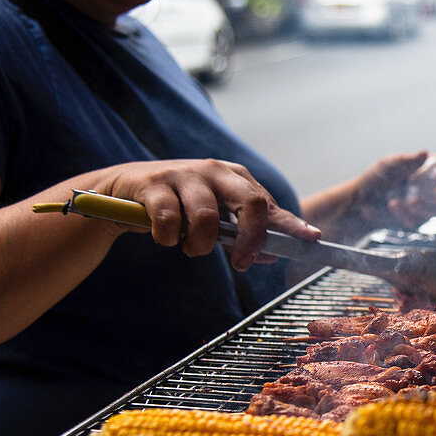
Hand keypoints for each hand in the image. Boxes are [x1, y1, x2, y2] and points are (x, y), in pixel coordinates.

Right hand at [99, 158, 319, 270]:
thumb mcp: (216, 216)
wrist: (124, 191)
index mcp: (235, 178)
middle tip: (241, 264)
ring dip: (199, 245)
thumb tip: (269, 256)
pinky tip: (164, 236)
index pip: (268, 203)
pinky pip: (170, 222)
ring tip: (189, 247)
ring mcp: (184, 175)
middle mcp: (215, 171)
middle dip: (249, 240)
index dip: (290, 223)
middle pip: (249, 203)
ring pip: (207, 219)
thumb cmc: (179, 205)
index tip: (311, 239)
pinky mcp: (154, 184)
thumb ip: (242, 234)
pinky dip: (168, 238)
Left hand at [355, 151, 435, 229]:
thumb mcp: (388, 164)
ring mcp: (427, 205)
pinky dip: (407, 214)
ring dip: (425, 206)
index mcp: (430, 168)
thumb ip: (406, 160)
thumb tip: (425, 153)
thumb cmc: (377, 177)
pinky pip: (420, 221)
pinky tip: (394, 206)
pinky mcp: (418, 220)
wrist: (361, 201)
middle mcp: (433, 186)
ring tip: (408, 201)